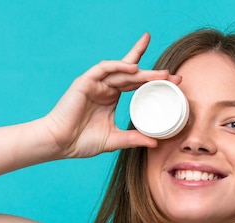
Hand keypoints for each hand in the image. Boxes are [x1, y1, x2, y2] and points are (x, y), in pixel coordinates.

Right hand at [43, 33, 180, 158]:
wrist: (60, 144)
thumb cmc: (82, 142)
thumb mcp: (115, 140)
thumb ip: (134, 138)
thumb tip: (156, 142)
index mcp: (111, 97)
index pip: (136, 82)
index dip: (153, 79)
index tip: (174, 81)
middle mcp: (105, 87)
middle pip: (133, 75)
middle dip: (154, 75)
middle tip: (174, 77)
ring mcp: (95, 83)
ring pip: (122, 70)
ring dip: (142, 71)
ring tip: (161, 75)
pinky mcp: (84, 82)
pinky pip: (103, 69)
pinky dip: (118, 67)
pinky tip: (133, 69)